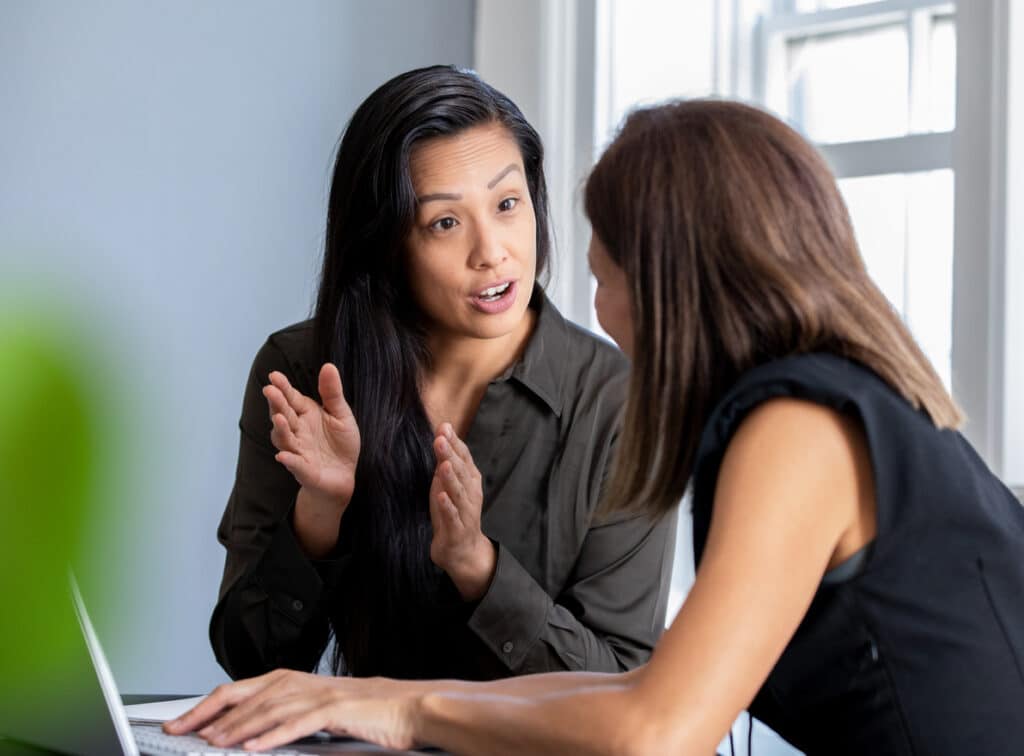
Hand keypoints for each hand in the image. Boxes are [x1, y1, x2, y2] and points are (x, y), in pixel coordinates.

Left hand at [162, 669, 421, 751]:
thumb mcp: (324, 712)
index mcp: (297, 681)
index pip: (243, 690)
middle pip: (247, 695)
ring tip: (212, 743)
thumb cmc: (372, 712)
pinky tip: (255, 748)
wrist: (413, 706)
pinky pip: (299, 723)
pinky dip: (274, 735)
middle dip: (210, 714)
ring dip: (237, 727)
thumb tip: (254, 736)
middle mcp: (304, 683)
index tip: (183, 722)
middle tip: (181, 730)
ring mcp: (320, 695)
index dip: (209, 705)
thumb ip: (291, 718)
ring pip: (268, 709)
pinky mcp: (338, 710)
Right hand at [263, 364, 359, 505]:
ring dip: (280, 430)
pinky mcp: (304, 471)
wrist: (345, 475)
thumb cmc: (340, 443)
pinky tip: (284, 456)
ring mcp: (298, 451)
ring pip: (284, 439)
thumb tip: (329, 365)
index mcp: (306, 414)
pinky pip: (295, 465)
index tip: (274, 375)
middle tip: (270, 390)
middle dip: (276, 404)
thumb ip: (332, 392)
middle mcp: (297, 431)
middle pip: (283, 415)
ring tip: (279, 418)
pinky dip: (289, 460)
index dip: (283, 387)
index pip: (292, 398)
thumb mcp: (341, 414)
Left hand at [428, 423, 495, 600]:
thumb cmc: (453, 512)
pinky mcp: (456, 530)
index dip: (455, 442)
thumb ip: (446, 460)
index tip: (444, 426)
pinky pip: (452, 517)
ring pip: (458, 492)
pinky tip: (440, 496)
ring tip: (443, 463)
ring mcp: (465, 512)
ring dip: (451, 478)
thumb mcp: (448, 484)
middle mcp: (470, 494)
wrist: (463, 551)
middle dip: (451, 455)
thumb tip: (442, 434)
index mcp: (470, 481)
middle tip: (441, 438)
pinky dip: (447, 506)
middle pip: (461, 472)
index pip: (464, 458)